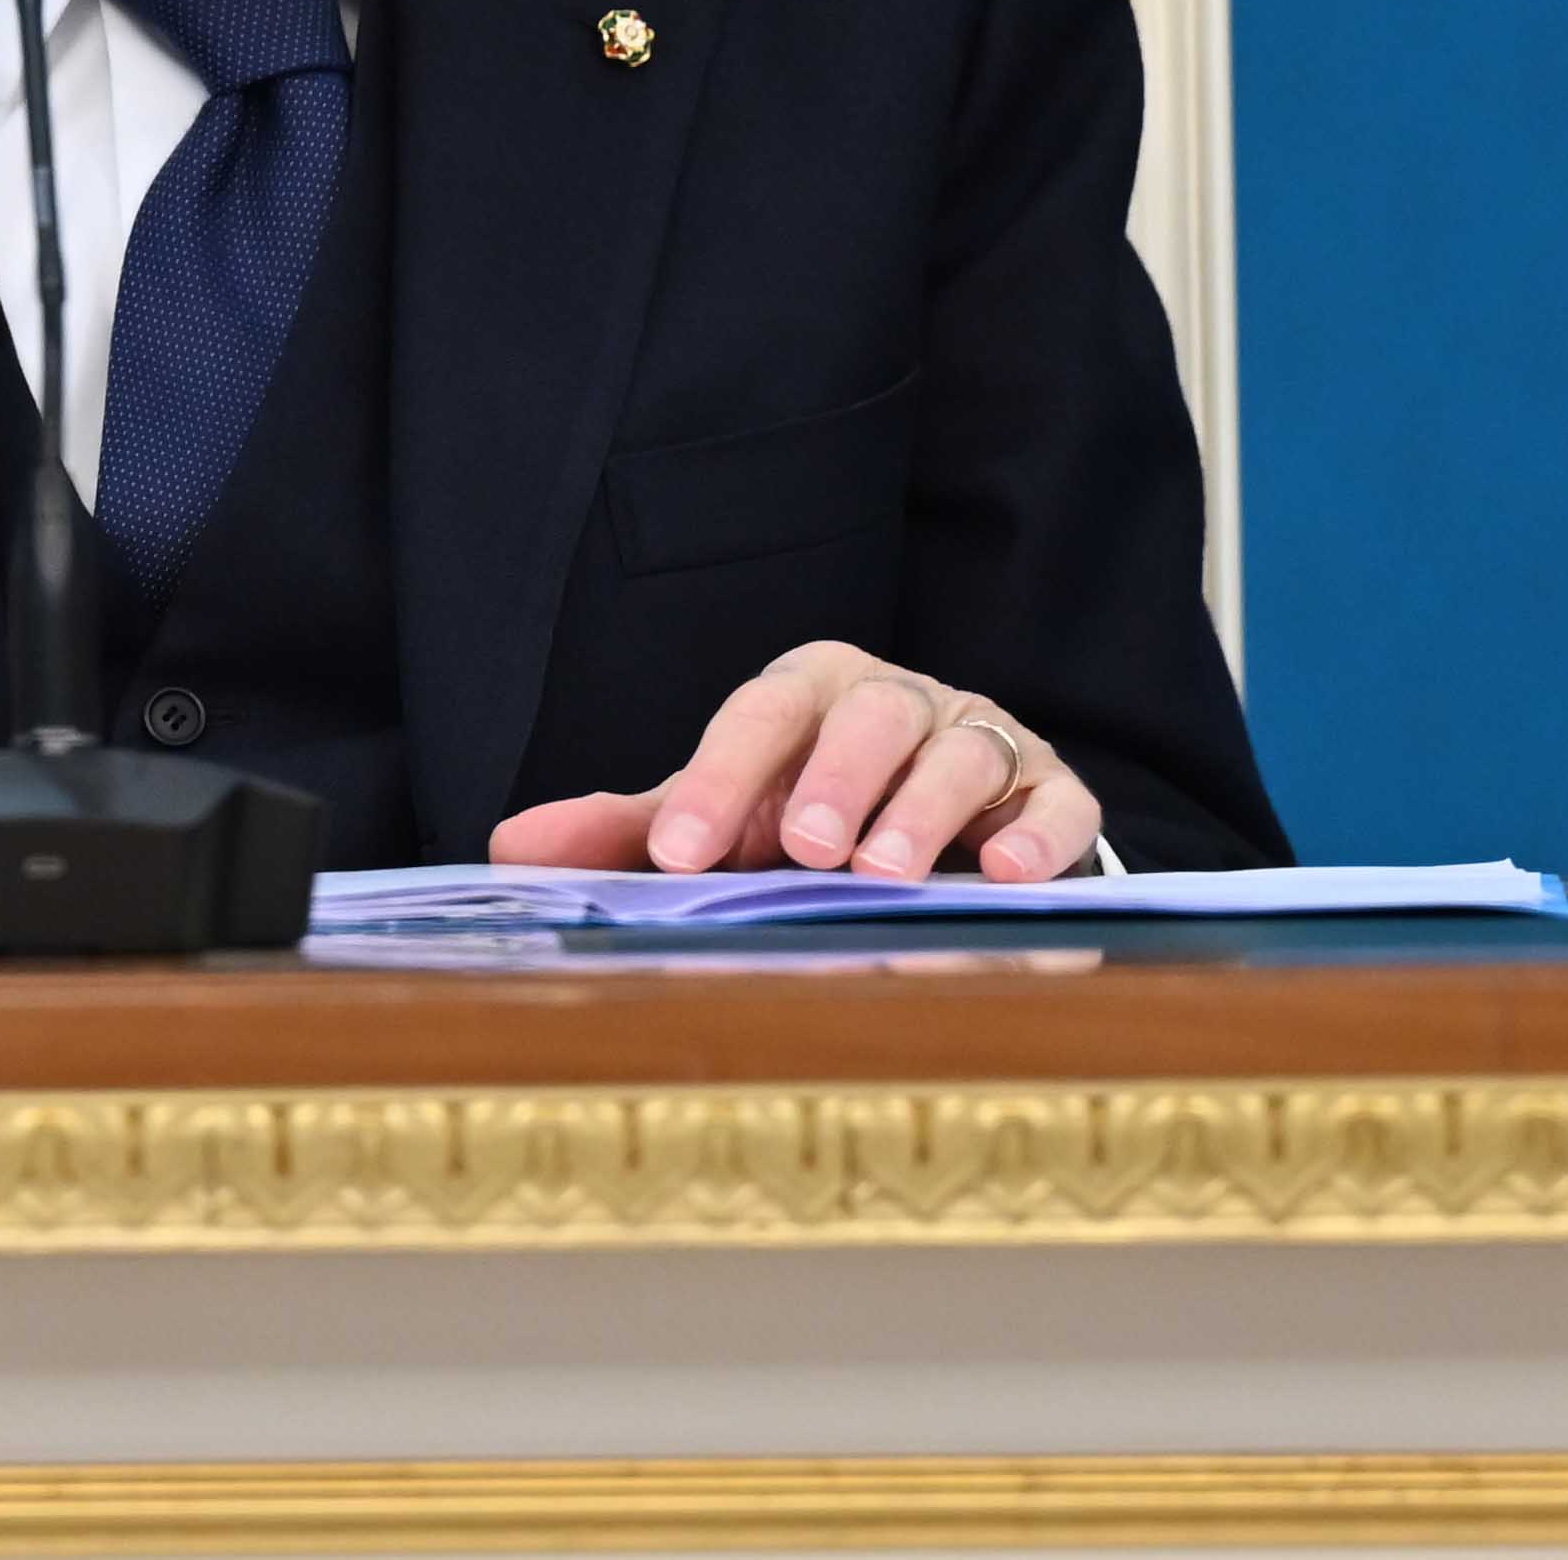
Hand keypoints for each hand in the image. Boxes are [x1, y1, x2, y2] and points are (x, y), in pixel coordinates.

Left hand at [486, 642, 1097, 882]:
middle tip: (804, 848)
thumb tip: (508, 850)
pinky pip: (1059, 801)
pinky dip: (1038, 832)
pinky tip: (1005, 873)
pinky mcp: (1053, 792)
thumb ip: (627, 831)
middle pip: (867, 713)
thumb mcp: (726, 816)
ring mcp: (984, 739)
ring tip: (885, 874)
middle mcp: (898, 701)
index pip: (759, 715)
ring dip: (923, 810)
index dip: (717, 779)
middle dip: (835, 778)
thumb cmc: (816, 814)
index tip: (677, 853)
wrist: (942, 828)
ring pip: (962, 751)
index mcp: (809, 692)